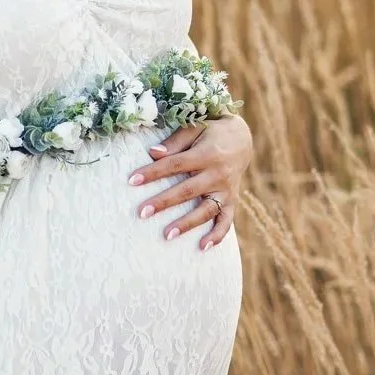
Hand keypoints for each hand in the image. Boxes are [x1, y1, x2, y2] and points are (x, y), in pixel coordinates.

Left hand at [127, 114, 252, 250]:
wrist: (242, 138)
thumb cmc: (210, 131)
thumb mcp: (195, 127)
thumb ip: (175, 142)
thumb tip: (152, 153)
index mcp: (206, 154)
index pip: (175, 164)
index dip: (153, 172)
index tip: (132, 180)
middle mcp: (218, 174)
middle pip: (188, 191)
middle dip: (164, 202)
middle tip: (142, 213)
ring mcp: (226, 190)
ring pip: (206, 210)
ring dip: (187, 224)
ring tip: (167, 235)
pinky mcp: (232, 200)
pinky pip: (227, 221)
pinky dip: (217, 235)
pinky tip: (202, 247)